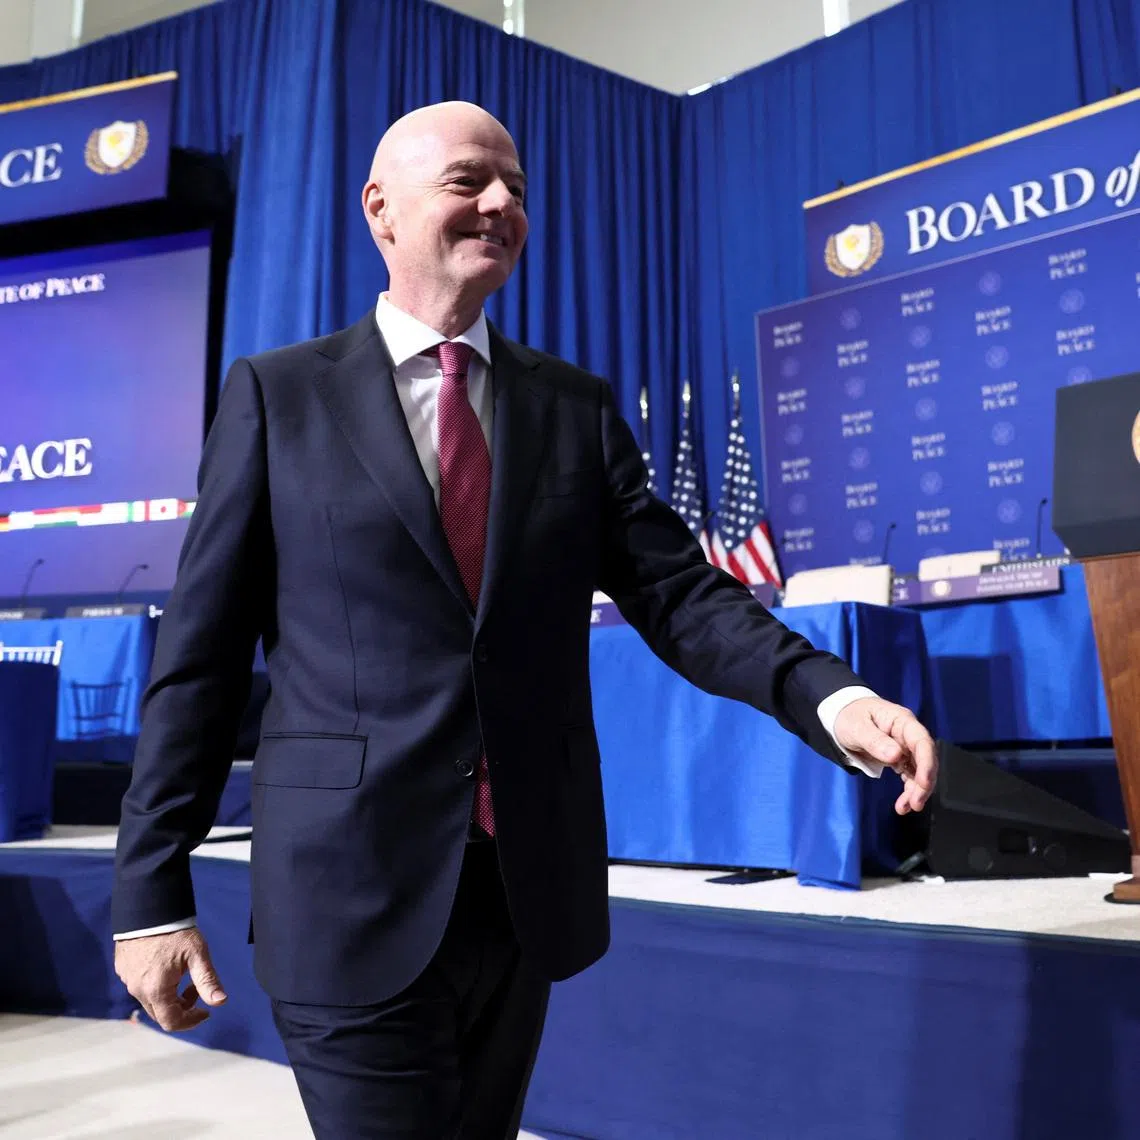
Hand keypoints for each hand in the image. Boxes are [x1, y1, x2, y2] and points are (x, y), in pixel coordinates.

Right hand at [114, 928, 226, 1031]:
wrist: (147, 908)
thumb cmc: (174, 931)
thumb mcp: (197, 954)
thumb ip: (207, 980)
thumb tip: (220, 1002)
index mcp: (156, 990)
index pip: (172, 1022)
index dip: (191, 1021)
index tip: (205, 1012)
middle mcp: (138, 990)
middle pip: (161, 1014)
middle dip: (182, 1008)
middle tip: (196, 988)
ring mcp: (128, 980)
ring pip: (150, 1000)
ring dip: (169, 996)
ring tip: (183, 974)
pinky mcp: (123, 970)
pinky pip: (140, 986)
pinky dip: (156, 985)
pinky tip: (167, 966)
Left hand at [832, 697, 937, 815]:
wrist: (842, 715)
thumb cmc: (849, 716)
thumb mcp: (856, 727)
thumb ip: (874, 740)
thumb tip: (895, 756)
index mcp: (901, 721)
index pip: (922, 741)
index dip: (927, 763)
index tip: (924, 783)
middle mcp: (908, 735)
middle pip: (924, 759)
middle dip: (924, 783)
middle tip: (916, 803)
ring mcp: (905, 747)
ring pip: (919, 771)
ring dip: (916, 791)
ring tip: (905, 808)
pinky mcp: (900, 758)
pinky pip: (909, 776)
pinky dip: (908, 790)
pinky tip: (903, 804)